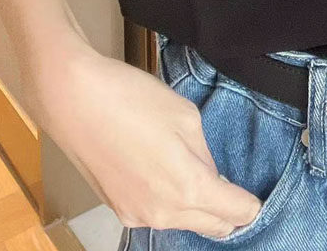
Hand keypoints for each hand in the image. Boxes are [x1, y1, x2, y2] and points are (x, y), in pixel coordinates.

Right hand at [22, 37, 261, 238]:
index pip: (235, 213)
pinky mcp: (117, 209)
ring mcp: (137, 216)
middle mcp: (163, 213)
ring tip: (192, 169)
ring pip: (183, 222)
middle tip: (232, 189)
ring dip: (196, 206)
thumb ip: (204, 153)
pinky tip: (162, 171)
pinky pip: (157, 214)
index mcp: (188, 187)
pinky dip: (169, 201)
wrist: (72, 100)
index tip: (255, 197)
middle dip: (227, 212)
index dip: (250, 205)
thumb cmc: (129, 99)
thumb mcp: (184, 116)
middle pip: (213, 227)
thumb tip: (208, 173)